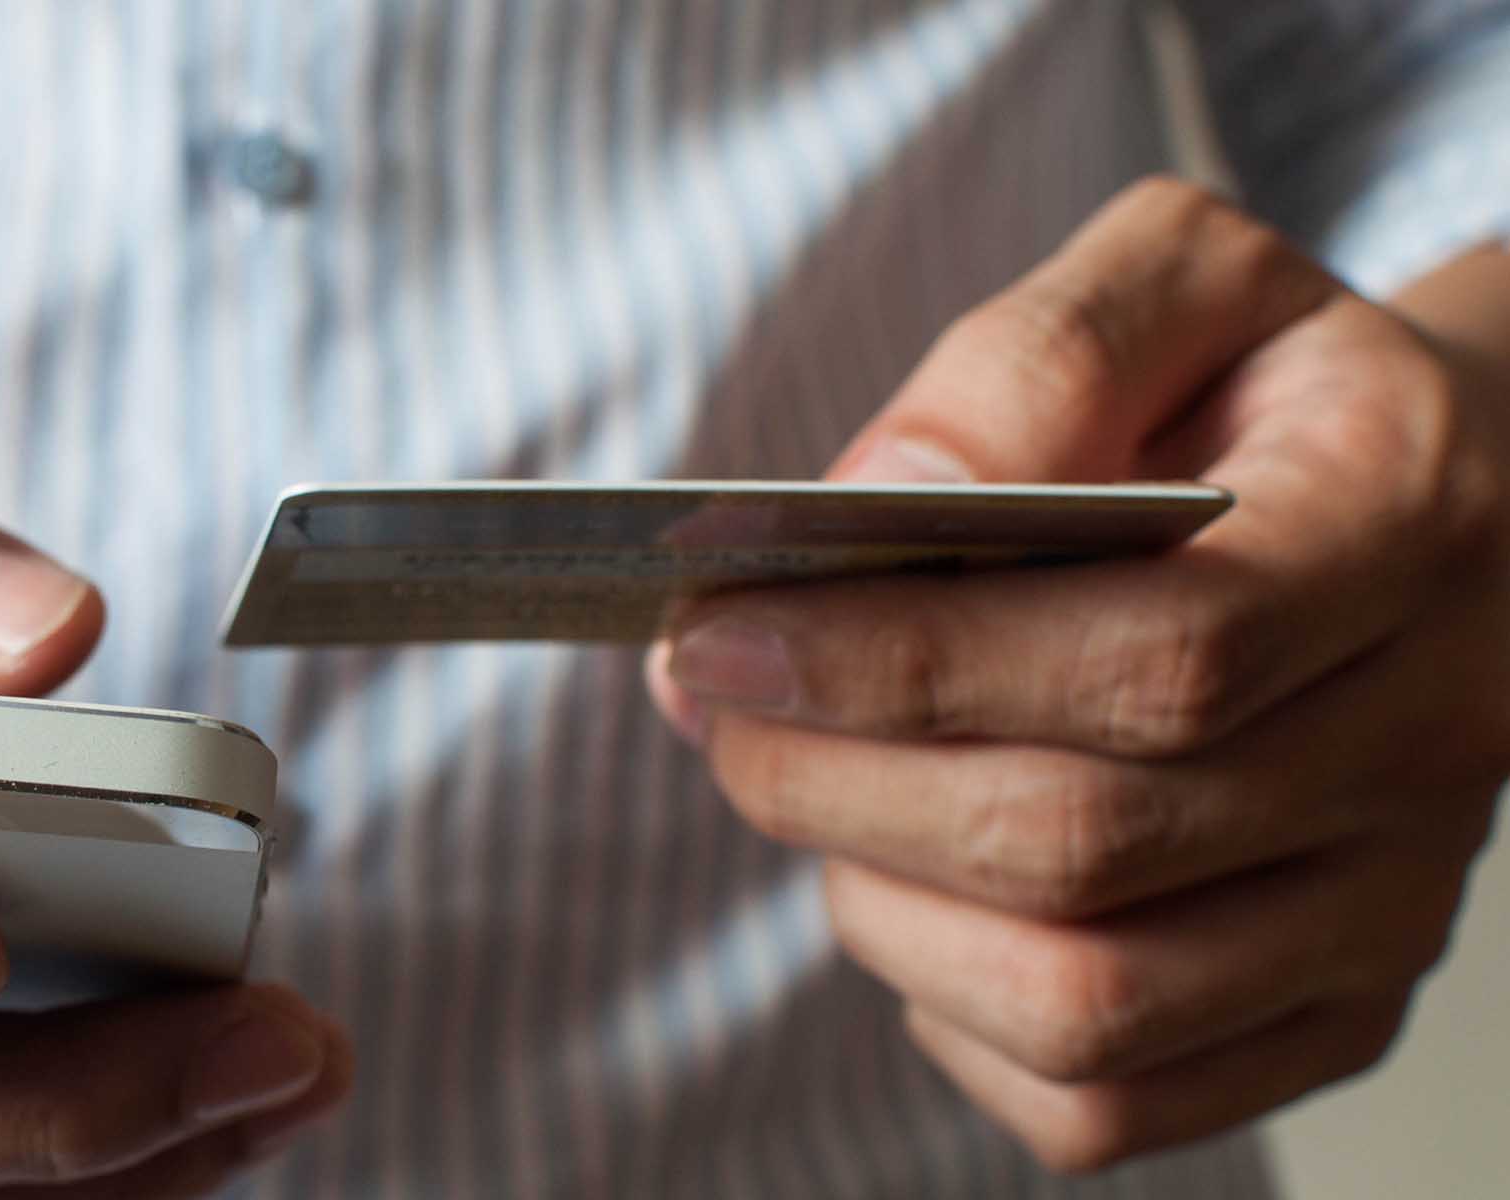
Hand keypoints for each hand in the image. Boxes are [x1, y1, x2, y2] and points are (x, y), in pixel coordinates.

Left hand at [647, 179, 1509, 1170]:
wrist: (1438, 510)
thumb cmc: (1264, 391)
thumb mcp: (1174, 283)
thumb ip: (1033, 361)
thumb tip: (882, 497)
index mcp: (1400, 530)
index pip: (1153, 657)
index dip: (902, 663)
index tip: (716, 631)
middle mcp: (1426, 744)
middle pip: (1082, 842)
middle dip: (831, 782)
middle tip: (713, 703)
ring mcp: (1387, 907)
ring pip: (1083, 1001)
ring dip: (874, 900)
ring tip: (812, 786)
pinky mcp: (1330, 1011)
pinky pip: (1105, 1101)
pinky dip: (953, 1018)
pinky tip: (918, 893)